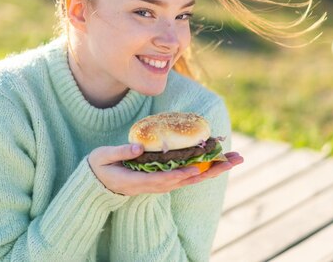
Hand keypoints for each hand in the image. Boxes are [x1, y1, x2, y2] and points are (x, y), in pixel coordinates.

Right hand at [88, 144, 243, 195]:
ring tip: (235, 158)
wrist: (97, 182)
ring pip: (192, 178)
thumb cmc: (100, 167)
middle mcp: (155, 185)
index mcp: (139, 181)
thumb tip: (139, 147)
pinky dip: (204, 167)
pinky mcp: (164, 178)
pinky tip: (217, 159)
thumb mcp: (103, 157)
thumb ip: (120, 152)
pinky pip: (187, 174)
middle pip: (188, 180)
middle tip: (234, 160)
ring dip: (214, 168)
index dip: (181, 174)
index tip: (196, 169)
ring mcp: (161, 183)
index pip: (165, 179)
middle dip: (212, 170)